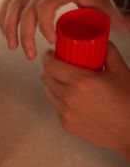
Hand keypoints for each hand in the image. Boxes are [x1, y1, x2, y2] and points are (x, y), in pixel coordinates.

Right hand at [0, 0, 124, 59]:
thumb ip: (110, 16)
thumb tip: (124, 30)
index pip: (45, 6)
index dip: (45, 25)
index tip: (52, 40)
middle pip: (25, 11)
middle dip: (25, 35)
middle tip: (30, 54)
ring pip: (12, 8)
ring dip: (9, 28)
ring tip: (13, 46)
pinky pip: (8, 6)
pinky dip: (3, 20)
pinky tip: (6, 33)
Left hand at [41, 42, 129, 158]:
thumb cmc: (128, 102)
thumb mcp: (121, 71)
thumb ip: (109, 53)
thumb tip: (102, 42)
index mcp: (80, 82)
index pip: (51, 66)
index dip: (48, 58)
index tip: (51, 54)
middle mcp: (69, 97)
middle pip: (46, 78)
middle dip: (49, 70)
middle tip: (58, 66)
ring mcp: (66, 112)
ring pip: (48, 93)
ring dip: (52, 85)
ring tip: (63, 82)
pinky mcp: (67, 124)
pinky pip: (56, 108)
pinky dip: (60, 101)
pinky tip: (71, 98)